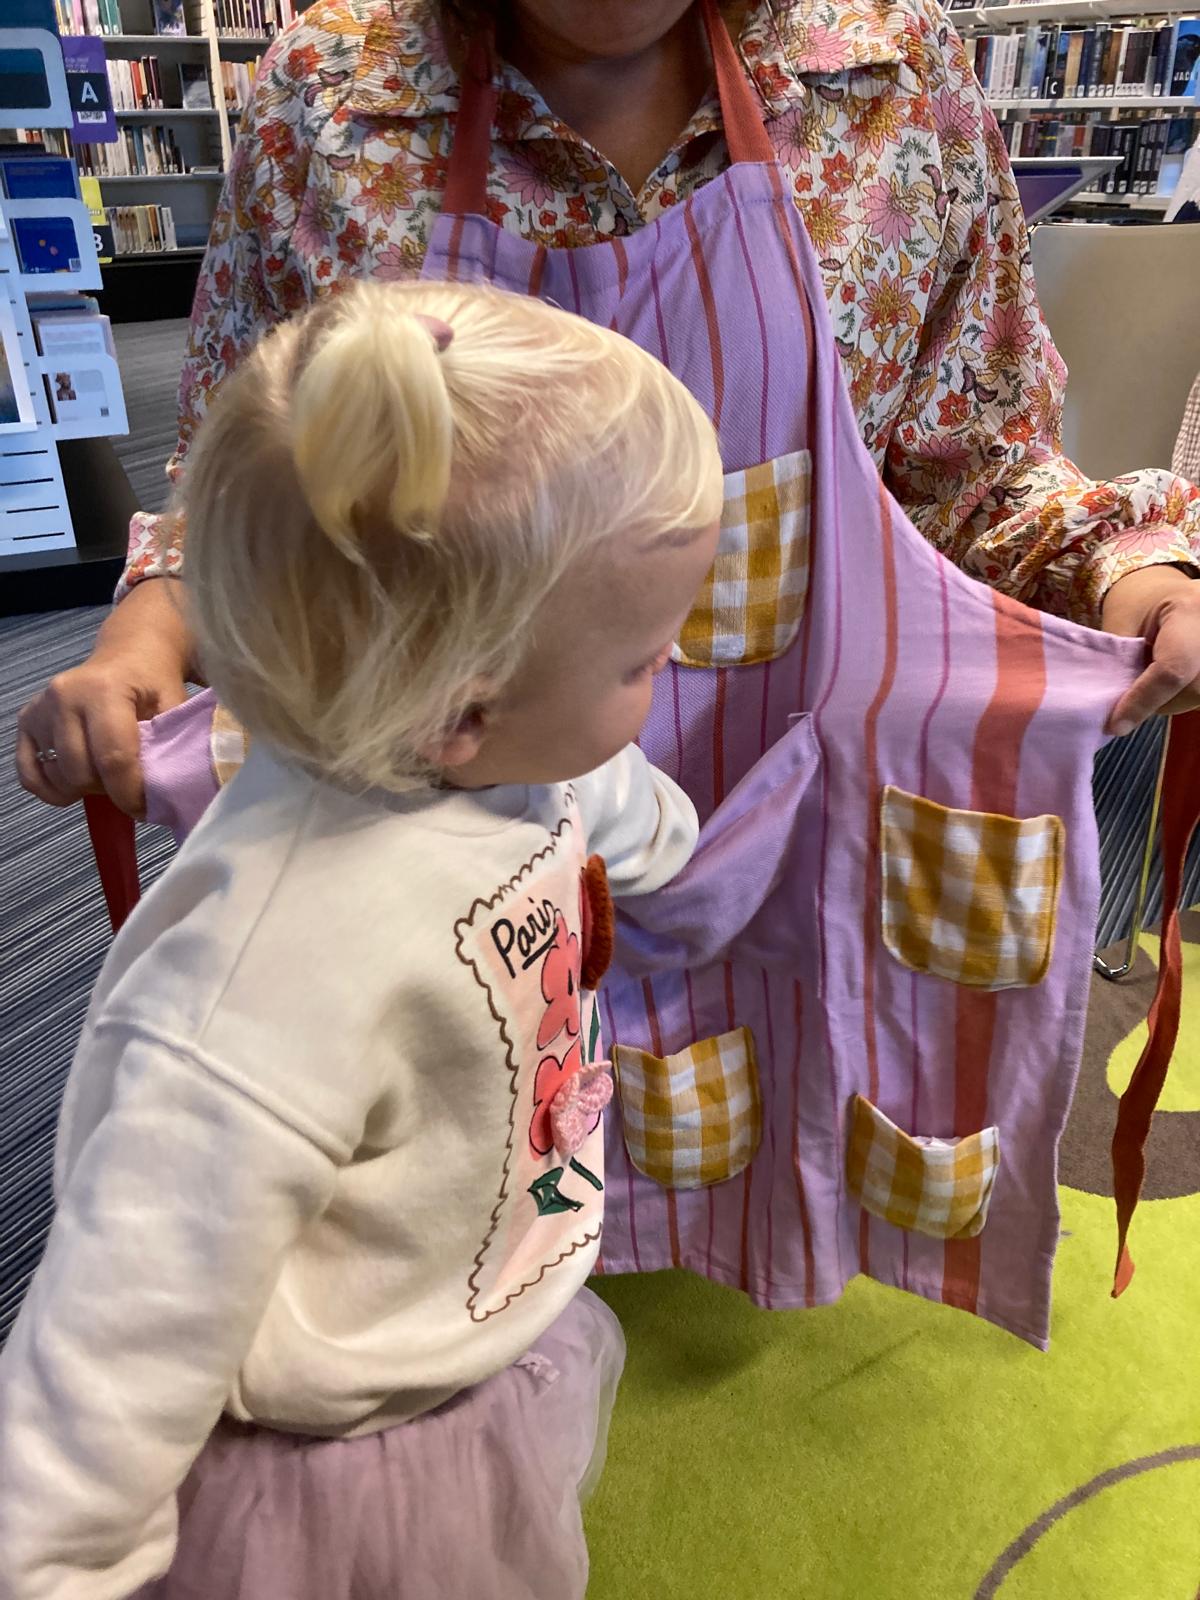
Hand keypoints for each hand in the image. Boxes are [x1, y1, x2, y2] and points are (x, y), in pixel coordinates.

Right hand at [15, 580, 194, 815]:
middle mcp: (65, 696)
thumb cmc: (154, 683)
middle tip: (129, 785)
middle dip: (109, 791)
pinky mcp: (27, 720)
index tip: (145, 808)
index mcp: (104, 690)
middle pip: (81, 772)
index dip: (129, 793)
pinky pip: (29, 771)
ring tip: (107, 775)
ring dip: (84, 789)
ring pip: (58, 776)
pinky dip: (50, 788)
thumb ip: (168, 747)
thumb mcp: (173, 707)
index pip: (113, 758)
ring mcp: (41, 708)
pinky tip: (73, 788)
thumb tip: (165, 794)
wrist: (129, 654)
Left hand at [1102, 567, 1199, 736]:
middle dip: (1156, 702)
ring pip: (1198, 696)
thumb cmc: (1141, 603)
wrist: (1171, 594)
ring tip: (1150, 681)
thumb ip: (1117, 661)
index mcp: (1190, 610)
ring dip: (1170, 700)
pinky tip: (1169, 682)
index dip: (1142, 700)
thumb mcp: (1122, 622)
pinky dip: (1181, 695)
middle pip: (1192, 688)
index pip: (1172, 669)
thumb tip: (1108, 706)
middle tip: (1130, 695)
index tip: (1116, 724)